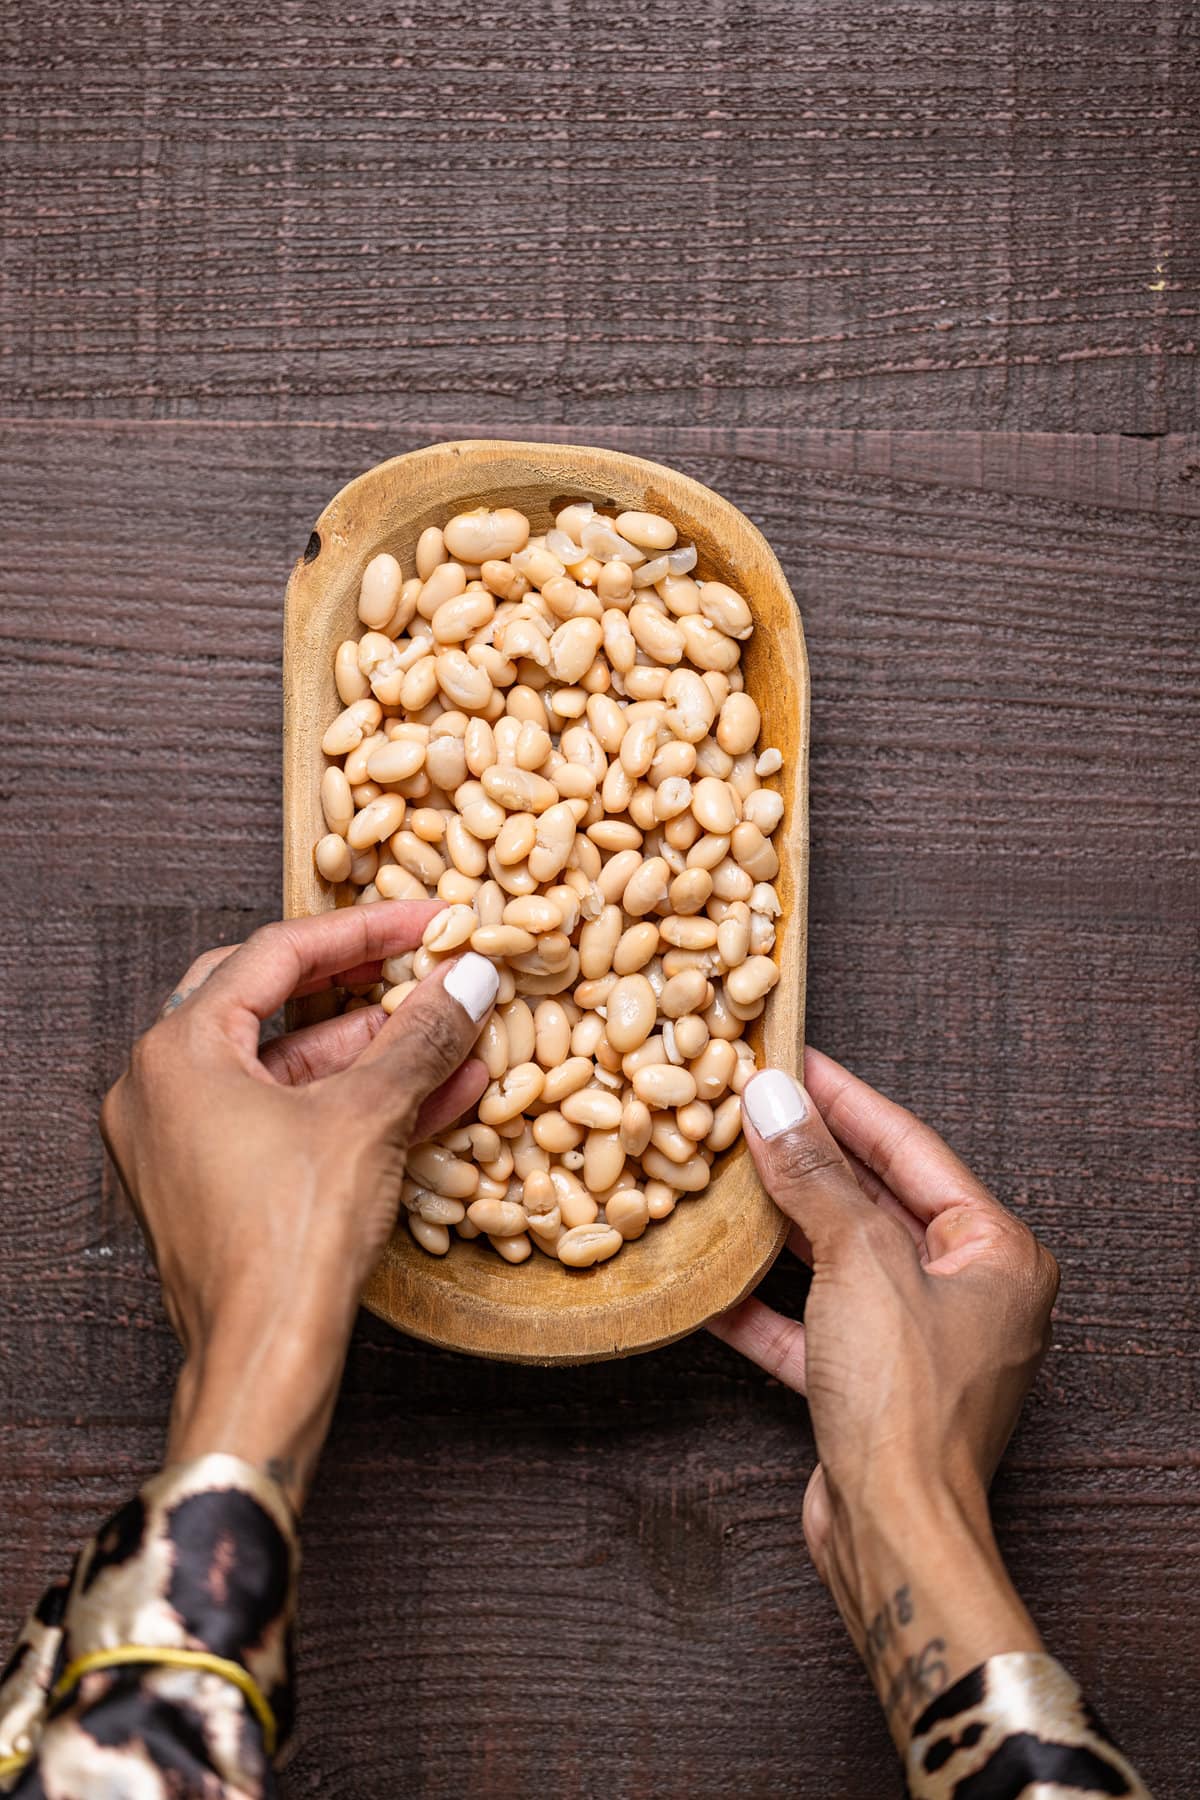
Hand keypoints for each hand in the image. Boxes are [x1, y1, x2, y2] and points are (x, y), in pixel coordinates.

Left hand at [100, 903, 498, 1505]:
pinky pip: (290, 1122)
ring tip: (453, 1032)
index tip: (427, 920)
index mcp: (175, 1053)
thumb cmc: (292, 1240)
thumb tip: (469, 977)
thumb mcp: (370, 1116)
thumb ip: (420, 1036)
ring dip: (374, 1052)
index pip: (276, 953)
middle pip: (273, 1002)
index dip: (363, 930)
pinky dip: (355, 1105)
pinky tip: (437, 1095)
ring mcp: (185, 1145)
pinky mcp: (216, 1191)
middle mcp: (162, 1091)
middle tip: (423, 962)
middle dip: (362, 986)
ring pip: (288, 1069)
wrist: (265, 1365)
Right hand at [711, 1048, 1058, 1740]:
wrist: (897, 1534)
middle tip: (745, 1107)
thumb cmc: (906, 1397)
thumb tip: (772, 1099)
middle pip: (873, 1202)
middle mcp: (968, 1292)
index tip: (791, 1058)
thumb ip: (813, 1177)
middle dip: (805, 1160)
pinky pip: (812, 1327)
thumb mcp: (858, 1260)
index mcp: (995, 1250)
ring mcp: (919, 1344)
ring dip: (778, 1228)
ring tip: (719, 1175)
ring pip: (838, 1264)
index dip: (844, 1100)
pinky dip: (764, 1306)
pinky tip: (708, 1283)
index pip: (909, 1147)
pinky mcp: (871, 1389)